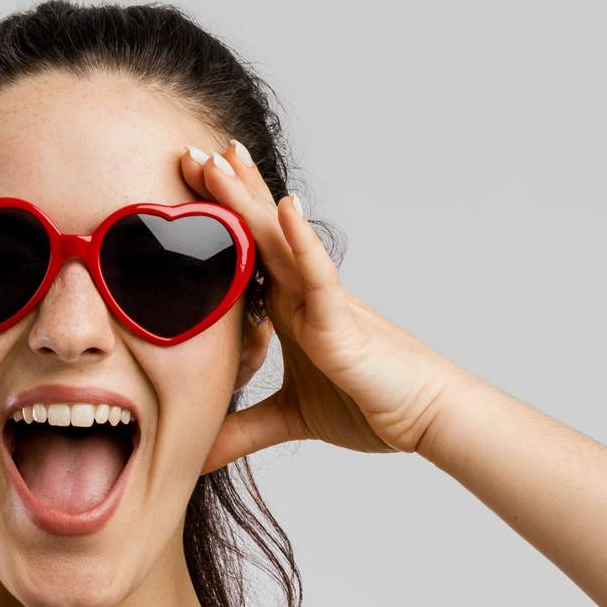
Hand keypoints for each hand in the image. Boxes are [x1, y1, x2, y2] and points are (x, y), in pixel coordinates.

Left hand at [181, 140, 458, 468]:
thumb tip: (198, 456)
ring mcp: (323, 303)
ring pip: (281, 242)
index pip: (246, 254)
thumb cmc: (371, 405)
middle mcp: (303, 294)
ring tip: (222, 159)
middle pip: (257, 233)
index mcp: (289, 308)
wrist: (425, 417)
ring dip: (250, 201)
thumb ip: (241, 431)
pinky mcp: (342, 324)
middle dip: (224, 192)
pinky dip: (302, 243)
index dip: (218, 221)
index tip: (181, 188)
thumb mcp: (289, 420)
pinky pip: (319, 277)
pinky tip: (286, 208)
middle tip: (187, 150)